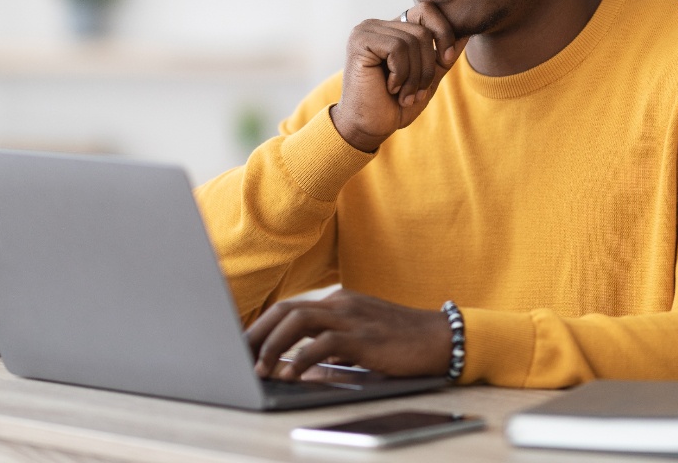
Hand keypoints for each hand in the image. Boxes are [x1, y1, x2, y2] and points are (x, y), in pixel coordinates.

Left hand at [246, 288, 451, 379]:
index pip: (290, 308)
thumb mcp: (360, 341)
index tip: (242, 344)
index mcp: (337, 302)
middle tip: (236, 355)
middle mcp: (340, 303)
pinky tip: (290, 374)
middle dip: (257, 332)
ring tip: (258, 368)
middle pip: (286, 310)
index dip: (262, 326)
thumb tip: (299, 368)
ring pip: (298, 320)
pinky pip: (324, 343)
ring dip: (273, 344)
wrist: (440, 337)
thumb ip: (330, 348)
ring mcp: (351, 316)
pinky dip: (302, 358)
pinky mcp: (363, 335)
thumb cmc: (400, 342)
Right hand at [331, 3, 469, 151]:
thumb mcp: (427, 78)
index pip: (427, 11)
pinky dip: (401, 74)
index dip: (443, 34)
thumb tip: (465, 33)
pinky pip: (398, 48)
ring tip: (403, 94)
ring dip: (414, 76)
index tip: (446, 61)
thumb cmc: (394, 106)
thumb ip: (442, 55)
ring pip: (413, 41)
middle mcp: (377, 25)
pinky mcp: (360, 41)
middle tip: (415, 92)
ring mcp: (366, 31)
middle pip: (423, 31)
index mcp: (391, 30)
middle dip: (427, 67)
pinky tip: (389, 88)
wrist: (369, 128)